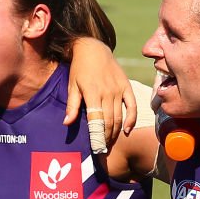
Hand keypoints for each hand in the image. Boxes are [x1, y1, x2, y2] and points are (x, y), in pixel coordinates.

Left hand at [65, 37, 136, 152]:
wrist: (93, 49)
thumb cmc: (79, 69)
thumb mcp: (72, 86)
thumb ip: (72, 106)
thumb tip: (67, 123)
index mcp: (92, 93)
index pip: (97, 120)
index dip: (97, 136)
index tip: (96, 149)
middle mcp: (107, 92)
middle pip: (109, 121)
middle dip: (106, 138)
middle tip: (102, 149)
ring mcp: (118, 89)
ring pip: (119, 116)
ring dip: (115, 132)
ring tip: (110, 142)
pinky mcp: (126, 86)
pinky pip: (132, 105)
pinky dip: (131, 119)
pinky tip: (126, 130)